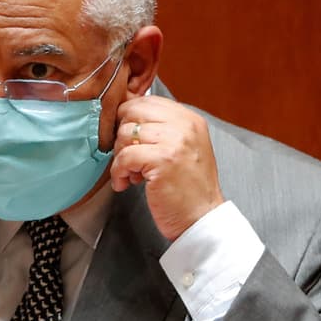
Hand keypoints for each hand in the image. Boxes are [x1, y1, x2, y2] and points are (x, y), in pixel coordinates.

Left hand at [109, 96, 224, 240]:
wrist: (202, 218)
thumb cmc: (188, 189)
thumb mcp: (182, 149)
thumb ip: (162, 130)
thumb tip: (126, 118)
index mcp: (189, 119)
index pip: (147, 101)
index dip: (129, 119)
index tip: (127, 140)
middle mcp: (184, 125)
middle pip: (133, 112)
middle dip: (122, 136)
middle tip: (127, 158)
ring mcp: (174, 141)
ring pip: (125, 134)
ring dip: (120, 157)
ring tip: (130, 174)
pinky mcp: (163, 160)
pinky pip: (125, 156)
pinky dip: (119, 172)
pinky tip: (126, 183)